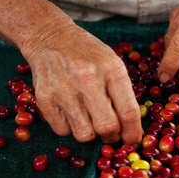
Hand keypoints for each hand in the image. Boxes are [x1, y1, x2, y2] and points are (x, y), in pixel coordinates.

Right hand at [21, 20, 142, 145]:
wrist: (50, 37)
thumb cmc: (86, 52)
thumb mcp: (111, 62)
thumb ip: (122, 92)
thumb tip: (131, 127)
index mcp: (111, 69)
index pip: (128, 112)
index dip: (133, 132)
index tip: (133, 140)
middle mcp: (88, 79)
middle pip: (107, 127)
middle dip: (112, 136)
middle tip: (110, 133)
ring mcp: (64, 89)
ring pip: (84, 134)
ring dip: (90, 132)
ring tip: (88, 118)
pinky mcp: (45, 98)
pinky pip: (63, 131)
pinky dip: (69, 127)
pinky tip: (70, 110)